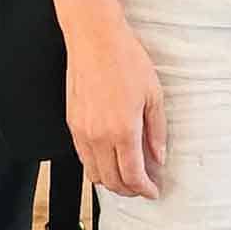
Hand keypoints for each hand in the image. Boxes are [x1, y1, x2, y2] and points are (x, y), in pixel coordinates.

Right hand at [65, 15, 165, 198]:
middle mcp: (99, 137)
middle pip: (112, 182)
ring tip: (127, 174)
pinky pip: (82, 157)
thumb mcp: (153, 94)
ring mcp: (82, 132)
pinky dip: (96, 166)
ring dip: (111, 181)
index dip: (145, 189)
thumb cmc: (126, 60)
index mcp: (123, 131)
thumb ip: (156, 131)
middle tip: (143, 185)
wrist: (95, 39)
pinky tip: (109, 157)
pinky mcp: (72, 124)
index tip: (153, 190)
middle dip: (129, 190)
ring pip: (94, 174)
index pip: (132, 176)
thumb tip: (158, 157)